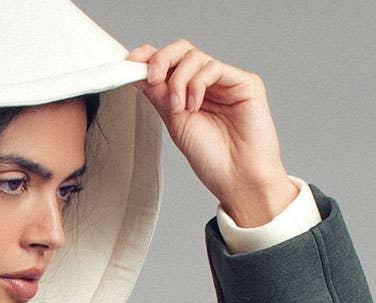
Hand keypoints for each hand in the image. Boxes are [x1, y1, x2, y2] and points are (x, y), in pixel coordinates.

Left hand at [123, 40, 296, 225]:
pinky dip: (196, 85)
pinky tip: (195, 107)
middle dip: (162, 59)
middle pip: (182, 49)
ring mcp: (227, 81)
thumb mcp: (175, 123)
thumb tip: (138, 73)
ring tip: (179, 108)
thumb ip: (160, 96)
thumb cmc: (212, 159)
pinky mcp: (245, 82)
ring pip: (194, 56)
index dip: (150, 56)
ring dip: (178, 81)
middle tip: (152, 78)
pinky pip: (213, 67)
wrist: (237, 179)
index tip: (130, 62)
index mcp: (192, 92)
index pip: (170, 63)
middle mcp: (209, 83)